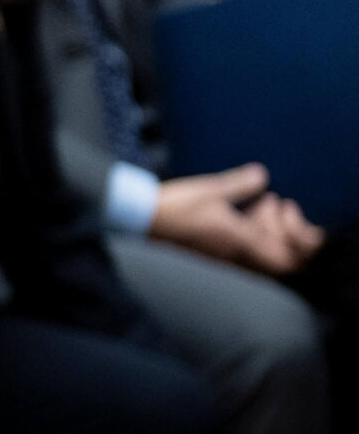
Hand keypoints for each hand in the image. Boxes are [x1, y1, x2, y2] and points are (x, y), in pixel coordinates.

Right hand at [149, 163, 322, 273]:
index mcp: (238, 240)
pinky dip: (246, 233)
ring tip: (256, 204)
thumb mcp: (210, 189)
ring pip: (257, 252)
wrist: (138, 221)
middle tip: (270, 200)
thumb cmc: (173, 207)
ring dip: (263, 229)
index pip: (284, 256)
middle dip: (280, 228)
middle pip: (275, 256)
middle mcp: (233, 255)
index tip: (284, 208)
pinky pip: (239, 250)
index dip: (295, 238)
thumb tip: (262, 176)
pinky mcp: (208, 253)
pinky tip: (235, 214)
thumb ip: (240, 184)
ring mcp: (220, 257)